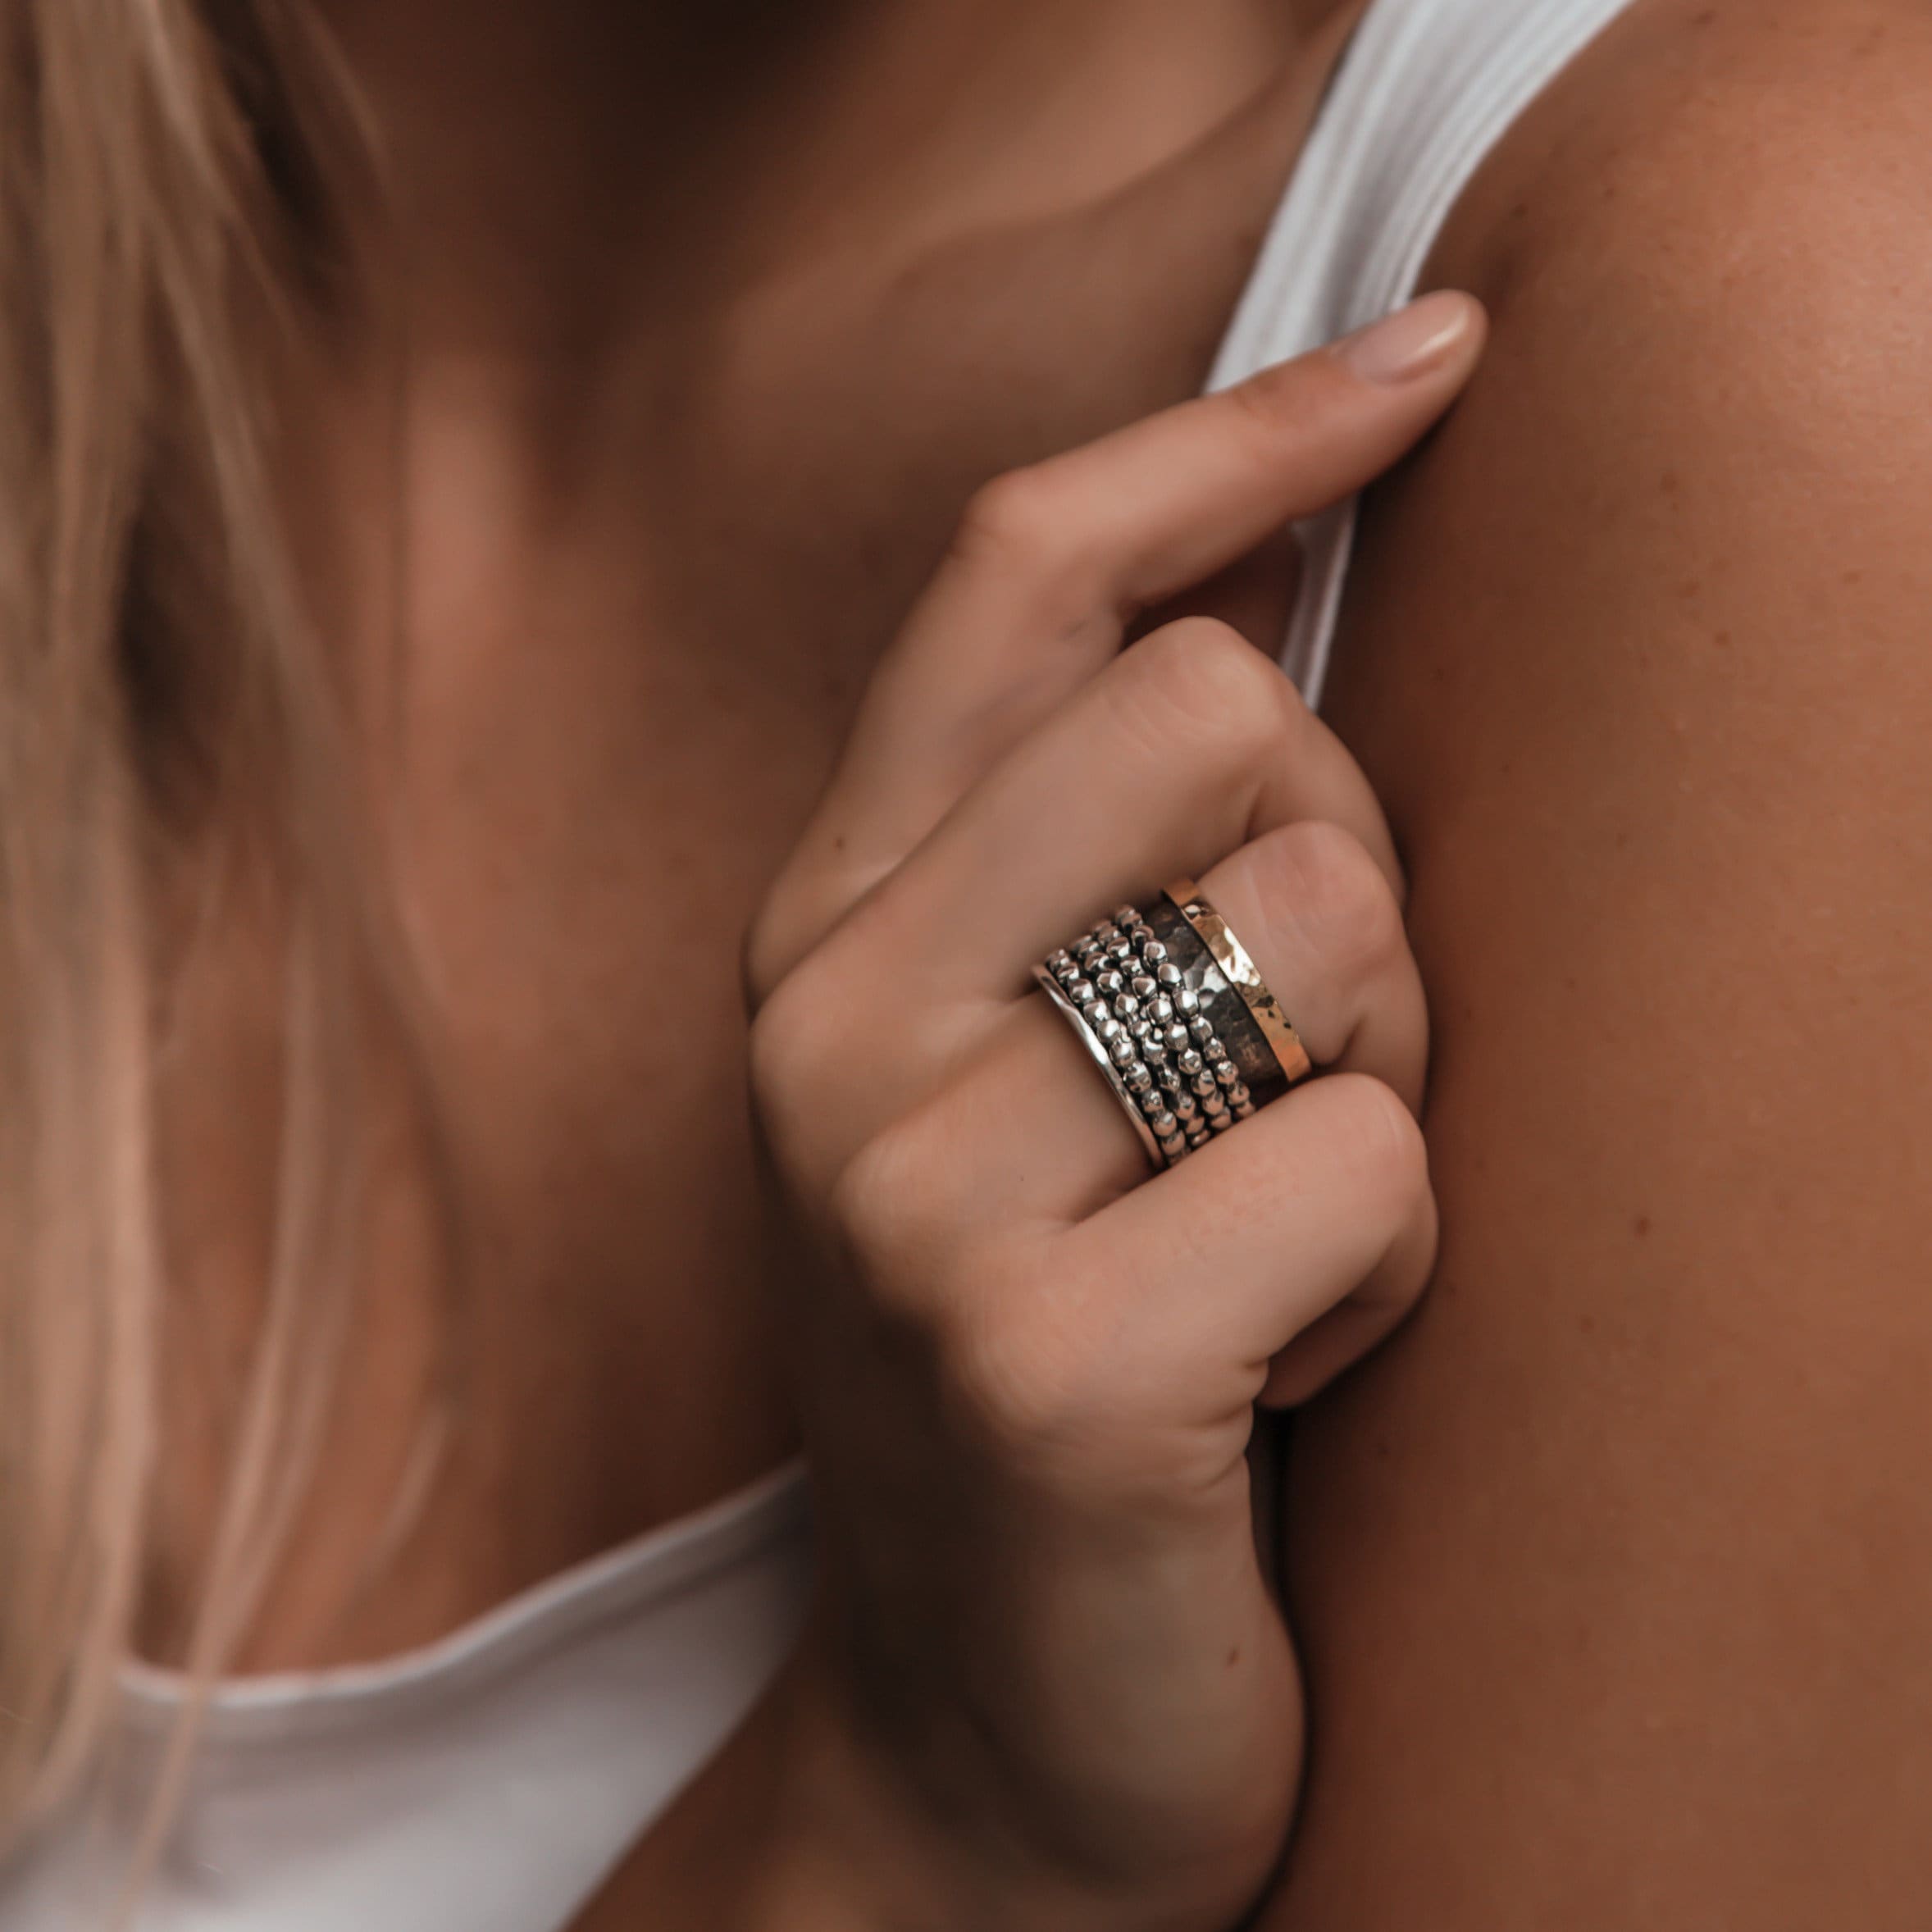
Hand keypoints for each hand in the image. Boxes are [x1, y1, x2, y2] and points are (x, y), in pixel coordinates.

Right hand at [742, 290, 1485, 1931]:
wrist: (981, 1728)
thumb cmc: (1047, 1351)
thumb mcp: (1015, 1069)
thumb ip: (1093, 835)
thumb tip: (1293, 583)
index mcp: (826, 923)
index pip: (1023, 571)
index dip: (1238, 435)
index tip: (1436, 354)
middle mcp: (833, 1020)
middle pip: (1226, 709)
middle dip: (1338, 874)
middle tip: (1276, 1061)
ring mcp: (920, 1190)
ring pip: (1331, 927)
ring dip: (1376, 1082)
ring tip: (1257, 1227)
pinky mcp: (1051, 1361)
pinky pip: (1371, 1167)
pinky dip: (1390, 1265)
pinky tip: (1274, 1368)